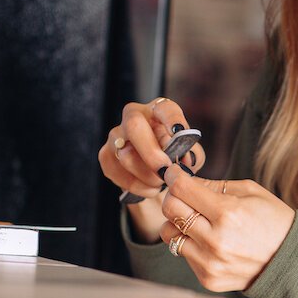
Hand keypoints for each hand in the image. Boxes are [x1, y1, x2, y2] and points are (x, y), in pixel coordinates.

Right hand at [97, 97, 207, 241]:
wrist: (156, 175)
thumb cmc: (174, 159)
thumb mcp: (190, 156)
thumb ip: (192, 155)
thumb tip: (184, 160)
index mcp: (158, 111)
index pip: (164, 108)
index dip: (171, 118)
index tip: (178, 131)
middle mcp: (134, 116)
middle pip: (134, 125)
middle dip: (150, 152)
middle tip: (164, 170)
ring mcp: (116, 135)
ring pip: (124, 154)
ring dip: (145, 175)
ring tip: (160, 184)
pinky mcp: (106, 154)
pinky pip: (114, 170)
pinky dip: (134, 185)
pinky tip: (148, 189)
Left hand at [157, 168, 295, 292]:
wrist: (292, 261)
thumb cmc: (274, 221)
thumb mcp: (251, 192)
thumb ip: (214, 185)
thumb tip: (183, 179)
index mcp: (228, 213)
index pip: (181, 189)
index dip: (174, 177)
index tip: (174, 174)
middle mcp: (215, 240)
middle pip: (170, 210)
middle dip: (174, 197)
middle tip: (185, 196)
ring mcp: (210, 263)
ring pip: (169, 234)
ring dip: (179, 224)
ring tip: (198, 222)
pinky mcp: (208, 279)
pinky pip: (183, 255)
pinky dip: (192, 244)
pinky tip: (211, 242)